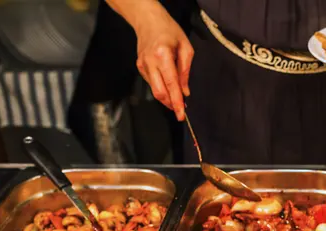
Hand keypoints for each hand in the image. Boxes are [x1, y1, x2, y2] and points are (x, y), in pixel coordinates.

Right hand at [133, 4, 193, 119]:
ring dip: (167, 99)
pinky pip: (152, 83)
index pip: (171, 84)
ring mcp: (142, 65)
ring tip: (177, 100)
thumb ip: (186, 70)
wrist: (148, 20)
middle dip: (171, 104)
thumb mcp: (186, 47)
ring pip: (155, 91)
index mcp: (162, 55)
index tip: (181, 115)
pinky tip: (168, 86)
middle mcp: (150, 62)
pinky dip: (161, 88)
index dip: (177, 102)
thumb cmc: (169, 30)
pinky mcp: (140, 67)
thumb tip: (185, 91)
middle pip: (160, 92)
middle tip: (181, 111)